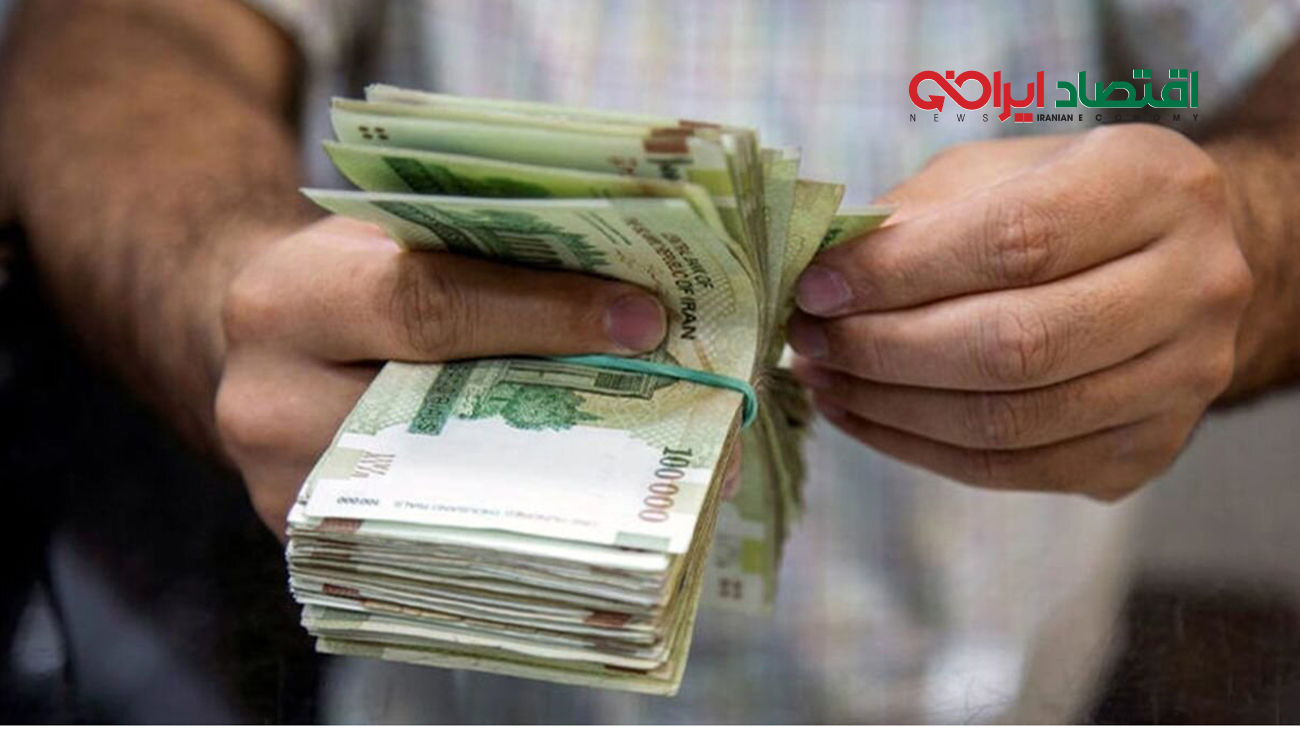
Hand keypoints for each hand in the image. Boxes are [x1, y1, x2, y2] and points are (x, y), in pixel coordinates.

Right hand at [215, 215, 667, 534]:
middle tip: (679, 410)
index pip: (429, 306)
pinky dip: (519, 519)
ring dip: (563, 482)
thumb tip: (632, 300)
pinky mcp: (320, 545)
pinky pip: (433, 536)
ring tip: (658, 467)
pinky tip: (592, 503)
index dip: (543, 314)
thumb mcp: (396, 238)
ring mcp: (287, 491)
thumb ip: (485, 259)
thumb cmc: (350, 275)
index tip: (643, 321)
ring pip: (448, 498)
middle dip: (572, 413)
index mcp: (293, 301)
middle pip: (445, 420)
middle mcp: (270, 405)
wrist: (265, 341)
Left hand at [789, 125, 1252, 499]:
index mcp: (1154, 185)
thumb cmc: (1062, 202)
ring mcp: (1181, 382)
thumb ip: (917, 215)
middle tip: (807, 339)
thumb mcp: (996, 173)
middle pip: (1016, 345)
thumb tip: (823, 276)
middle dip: (885, 348)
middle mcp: (1194, 286)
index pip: (1016, 241)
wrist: (1174, 265)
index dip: (900, 272)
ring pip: (1008, 421)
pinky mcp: (1146, 452)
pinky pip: (1012, 469)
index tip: (816, 287)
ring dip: (889, 407)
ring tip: (822, 377)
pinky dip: (918, 448)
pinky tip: (862, 414)